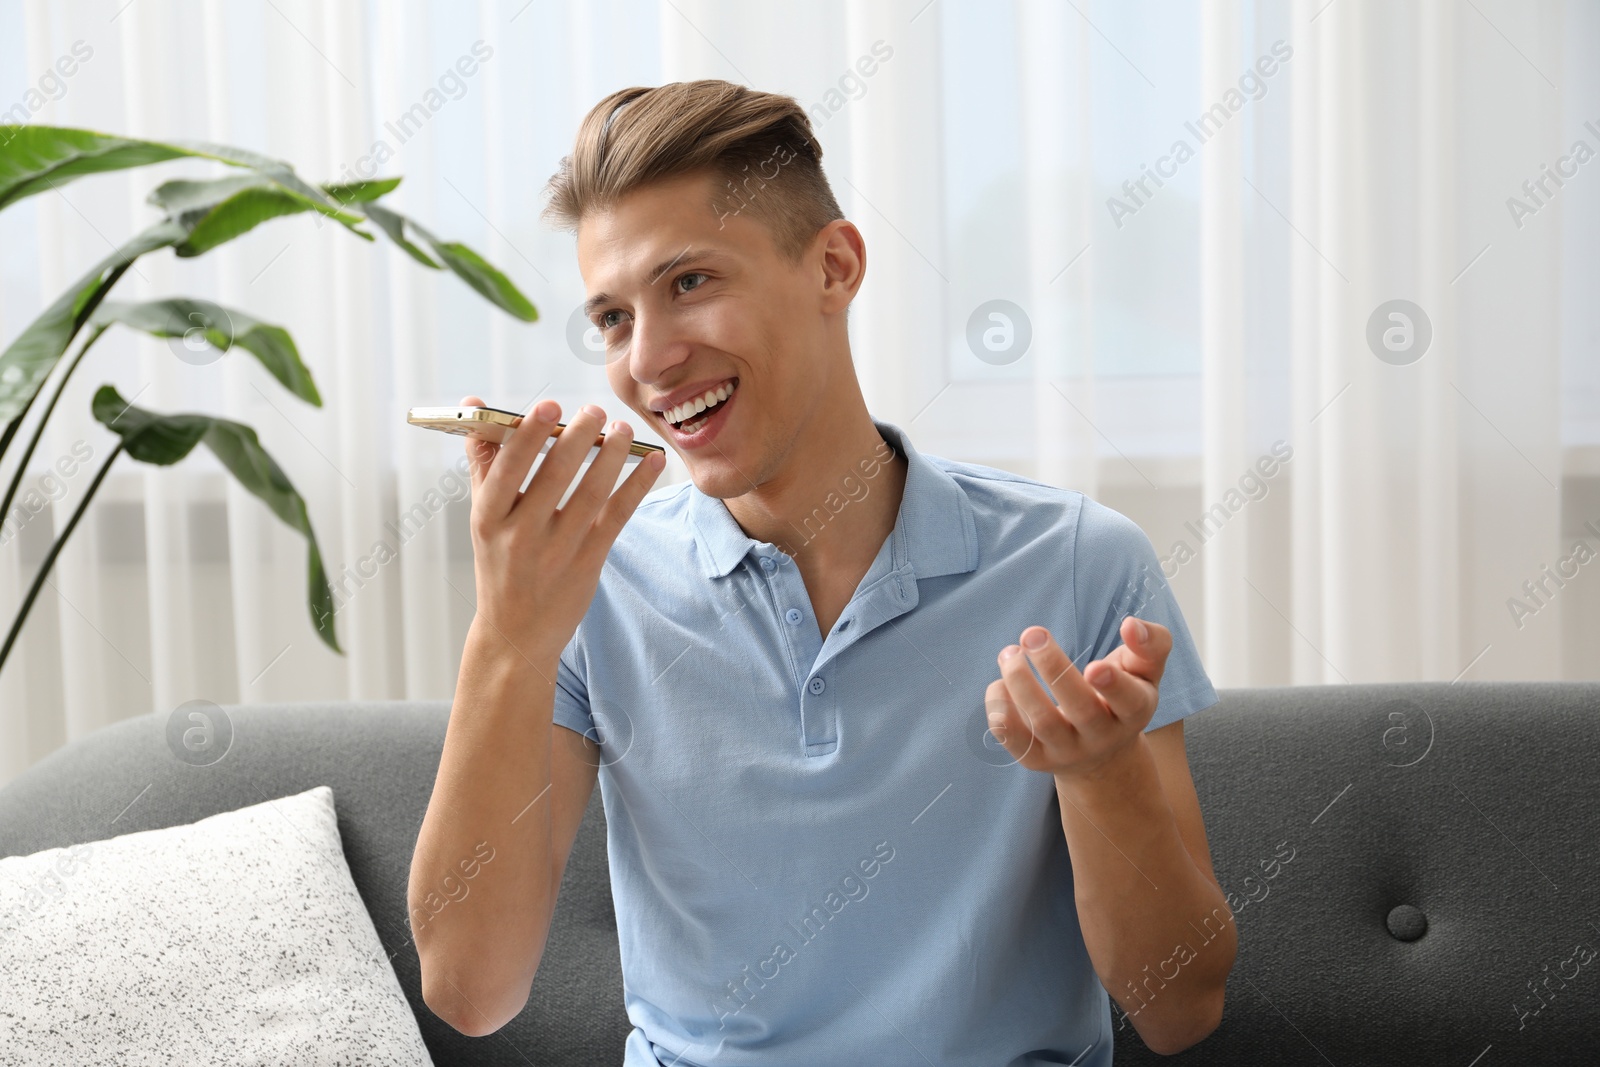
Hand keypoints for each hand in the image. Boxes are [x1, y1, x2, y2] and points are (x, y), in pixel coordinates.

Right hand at [461, 394, 664, 663]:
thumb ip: (483, 461)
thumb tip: (473, 404)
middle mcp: (520, 536)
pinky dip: (636, 486)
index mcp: (488, 519)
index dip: (527, 437)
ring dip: (611, 457)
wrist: (517, 633)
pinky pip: (616, 518)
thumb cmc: (500, 563)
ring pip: (590, 496)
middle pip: (553, 478)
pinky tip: (652, 461)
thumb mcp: (483, 517)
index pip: (506, 471)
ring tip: (622, 428)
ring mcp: (557, 552)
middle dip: (576, 439)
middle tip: (594, 410)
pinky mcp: (588, 564)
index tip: (548, 406)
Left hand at [984, 617, 1172, 778]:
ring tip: (1009, 653)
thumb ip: (1151, 644)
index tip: (1094, 665)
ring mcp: (1069, 751)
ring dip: (1020, 682)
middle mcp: (1102, 737)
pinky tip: (999, 683)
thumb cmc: (1123, 695)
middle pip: (1081, 709)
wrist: (1101, 753)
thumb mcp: (1145, 671)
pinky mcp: (1037, 759)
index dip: (1114, 685)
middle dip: (1054, 668)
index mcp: (1134, 712)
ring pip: (1043, 722)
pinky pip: (1013, 737)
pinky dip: (1000, 708)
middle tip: (1032, 634)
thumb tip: (1130, 625)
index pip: (1130, 701)